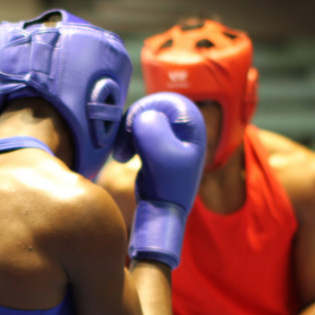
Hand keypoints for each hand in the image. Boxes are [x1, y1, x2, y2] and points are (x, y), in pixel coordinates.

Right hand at [115, 92, 205, 267]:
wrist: (163, 211)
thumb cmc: (166, 184)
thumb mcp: (160, 153)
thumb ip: (149, 126)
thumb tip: (142, 118)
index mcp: (192, 123)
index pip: (163, 101)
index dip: (142, 113)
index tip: (132, 135)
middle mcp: (186, 125)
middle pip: (151, 108)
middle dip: (133, 125)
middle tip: (123, 149)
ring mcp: (173, 135)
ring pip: (142, 120)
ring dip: (127, 135)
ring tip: (122, 155)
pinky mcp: (161, 145)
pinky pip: (140, 132)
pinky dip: (129, 141)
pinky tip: (124, 157)